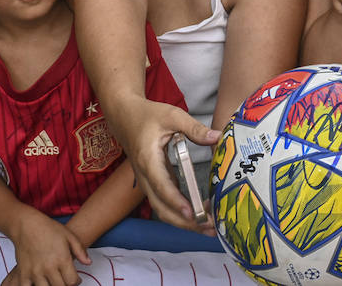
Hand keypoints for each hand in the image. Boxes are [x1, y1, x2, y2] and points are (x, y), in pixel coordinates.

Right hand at [5, 212, 88, 285]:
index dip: (76, 282)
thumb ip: (80, 250)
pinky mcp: (23, 273)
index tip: (75, 279)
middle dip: (65, 284)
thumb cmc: (48, 228)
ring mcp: (35, 272)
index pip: (72, 281)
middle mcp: (48, 267)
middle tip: (64, 279)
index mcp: (62, 259)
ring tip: (53, 280)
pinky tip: (39, 282)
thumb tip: (88, 262)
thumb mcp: (69, 236)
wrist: (27, 225)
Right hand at [112, 98, 218, 230]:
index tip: (192, 212)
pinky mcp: (153, 182)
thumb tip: (217, 137)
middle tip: (209, 226)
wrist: (124, 117)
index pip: (161, 186)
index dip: (176, 201)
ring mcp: (148, 181)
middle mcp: (145, 176)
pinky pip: (165, 202)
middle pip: (161, 207)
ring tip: (208, 226)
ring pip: (162, 209)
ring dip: (183, 221)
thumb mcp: (172, 115)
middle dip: (184, 221)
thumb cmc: (147, 115)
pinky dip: (180, 211)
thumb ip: (194, 128)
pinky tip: (200, 212)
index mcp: (148, 159)